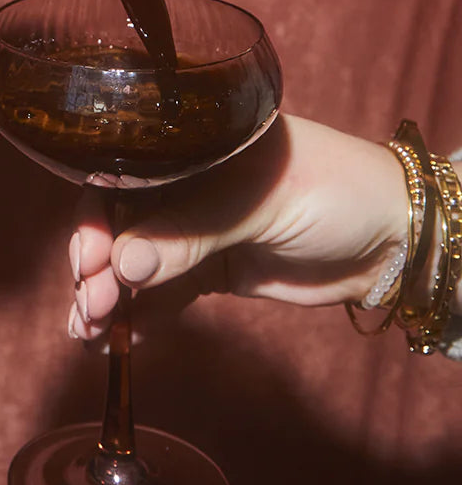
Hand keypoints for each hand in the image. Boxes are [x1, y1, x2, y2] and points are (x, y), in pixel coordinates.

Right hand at [68, 114, 410, 340]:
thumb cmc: (336, 190)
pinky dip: (140, 316)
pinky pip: (164, 292)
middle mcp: (186, 181)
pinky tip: (118, 342)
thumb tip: (121, 267)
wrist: (396, 240)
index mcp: (193, 142)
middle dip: (96, 266)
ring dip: (109, 298)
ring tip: (89, 335)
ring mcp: (198, 227)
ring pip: (135, 262)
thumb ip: (191, 235)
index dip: (96, 215)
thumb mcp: (260, 204)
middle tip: (89, 308)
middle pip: (120, 220)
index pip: (123, 172)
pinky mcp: (214, 269)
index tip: (88, 261)